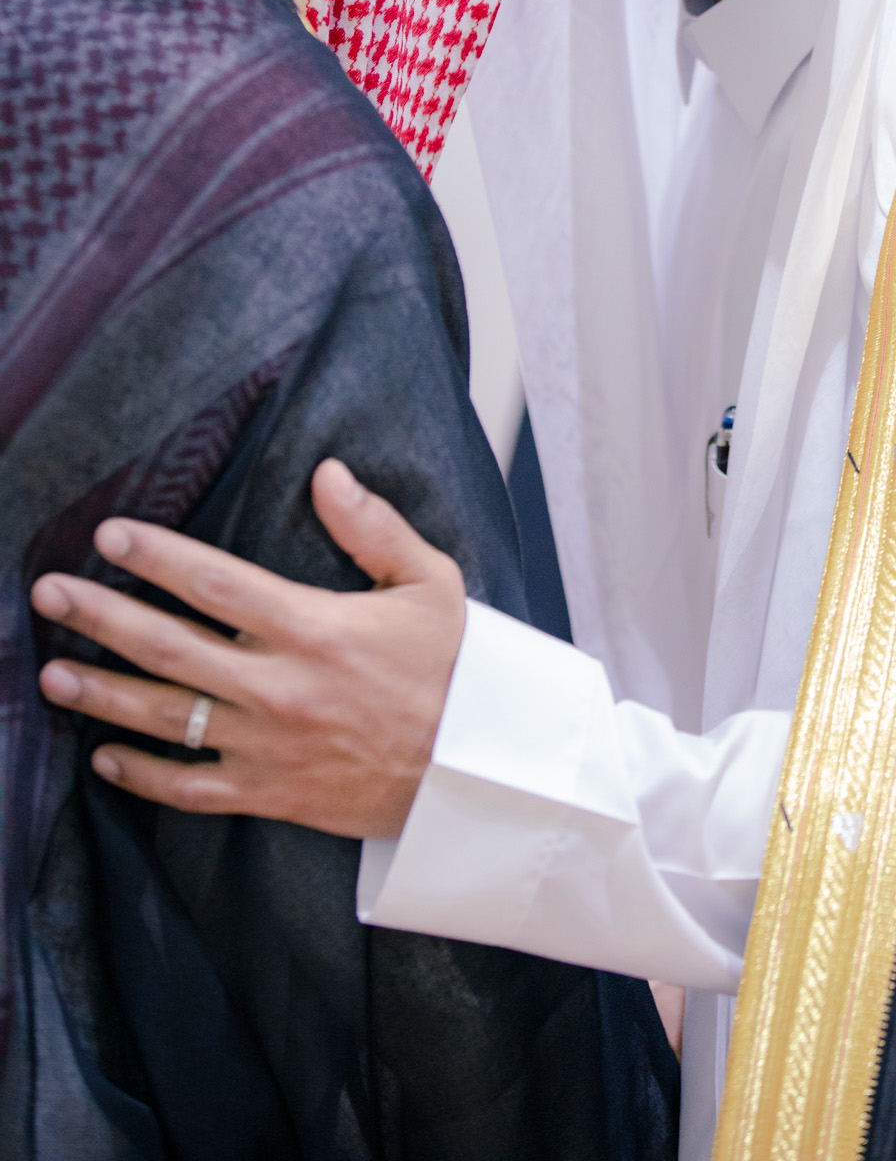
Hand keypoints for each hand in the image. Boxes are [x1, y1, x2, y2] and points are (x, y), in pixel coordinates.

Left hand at [29, 458, 465, 837]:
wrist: (475, 772)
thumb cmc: (454, 670)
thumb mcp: (431, 583)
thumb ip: (374, 527)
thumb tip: (327, 472)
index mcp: (315, 628)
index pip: (216, 582)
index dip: (157, 556)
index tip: (110, 534)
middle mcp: (279, 687)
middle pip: (169, 647)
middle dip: (101, 617)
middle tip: (49, 594)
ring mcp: (268, 746)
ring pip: (166, 719)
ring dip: (101, 694)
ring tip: (50, 675)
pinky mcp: (269, 794)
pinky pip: (189, 789)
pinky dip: (141, 776)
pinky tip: (103, 758)